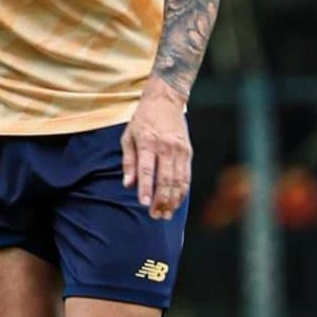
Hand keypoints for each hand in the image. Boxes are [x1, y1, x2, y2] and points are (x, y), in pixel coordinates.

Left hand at [120, 77, 191, 219]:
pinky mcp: (188, 152)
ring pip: (178, 180)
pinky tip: (176, 202)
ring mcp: (180, 150)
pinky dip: (182, 191)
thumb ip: (128, 161)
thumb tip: (128, 183)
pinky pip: (186, 176)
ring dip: (172, 200)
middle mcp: (166, 147)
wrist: (166, 100)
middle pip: (165, 179)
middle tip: (155, 215)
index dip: (146, 188)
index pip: (147, 170)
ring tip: (166, 214)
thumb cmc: (142, 119)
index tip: (144, 203)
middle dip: (161, 200)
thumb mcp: (128, 136)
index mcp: (148, 142)